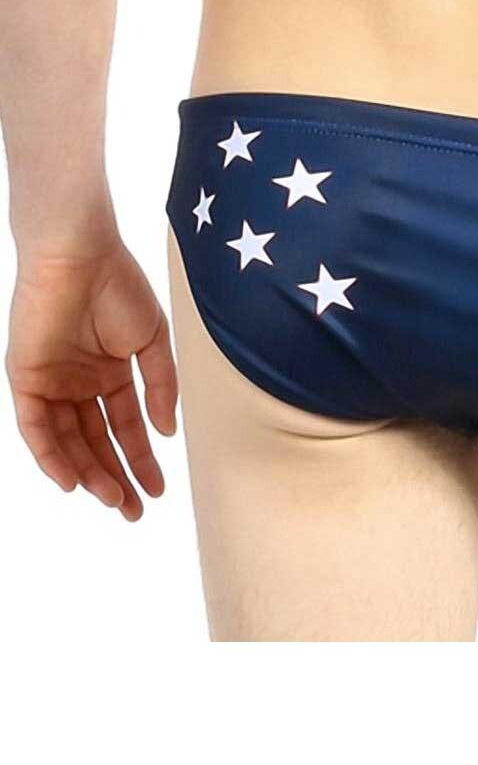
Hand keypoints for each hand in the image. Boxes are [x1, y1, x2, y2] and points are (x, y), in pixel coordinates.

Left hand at [6, 240, 177, 519]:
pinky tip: (73, 481)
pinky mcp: (25, 378)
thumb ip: (160, 387)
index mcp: (109, 373)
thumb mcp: (153, 341)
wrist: (81, 254)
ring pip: (66, 442)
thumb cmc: (120, 287)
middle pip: (96, 443)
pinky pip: (34, 426)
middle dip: (116, 477)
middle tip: (135, 510)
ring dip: (88, 473)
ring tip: (114, 500)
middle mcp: (78, 383)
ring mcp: (51, 382)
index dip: (141, 459)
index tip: (159, 489)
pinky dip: (50, 455)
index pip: (124, 427)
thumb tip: (165, 432)